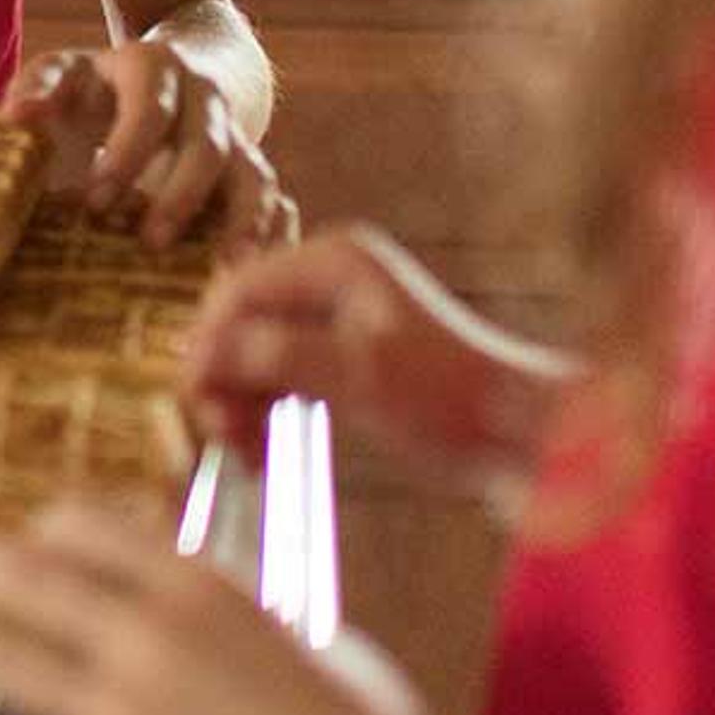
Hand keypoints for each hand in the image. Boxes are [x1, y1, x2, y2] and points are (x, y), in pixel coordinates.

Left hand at [0, 499, 410, 714]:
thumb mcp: (279, 631)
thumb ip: (206, 597)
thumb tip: (139, 565)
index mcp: (197, 588)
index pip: (93, 528)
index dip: (52, 527)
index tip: (31, 531)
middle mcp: (149, 636)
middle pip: (32, 582)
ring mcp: (123, 707)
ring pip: (9, 665)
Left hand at [3, 40, 293, 251]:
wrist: (164, 79)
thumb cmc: (95, 89)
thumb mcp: (62, 73)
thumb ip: (37, 90)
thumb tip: (19, 119)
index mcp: (154, 68)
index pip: (150, 108)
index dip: (126, 154)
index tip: (94, 202)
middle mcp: (205, 99)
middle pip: (207, 145)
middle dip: (181, 196)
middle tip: (150, 244)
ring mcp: (236, 137)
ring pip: (255, 175)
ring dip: (243, 222)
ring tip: (227, 270)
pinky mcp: (250, 175)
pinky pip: (277, 204)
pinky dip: (273, 239)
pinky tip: (254, 277)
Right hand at [185, 227, 573, 496]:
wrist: (520, 435)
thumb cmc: (449, 399)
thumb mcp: (357, 375)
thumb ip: (276, 355)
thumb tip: (204, 350)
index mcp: (333, 260)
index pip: (238, 289)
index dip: (207, 344)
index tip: (194, 402)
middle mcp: (330, 275)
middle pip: (241, 320)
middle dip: (224, 379)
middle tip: (225, 439)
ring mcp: (337, 313)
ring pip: (255, 350)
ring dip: (241, 400)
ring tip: (245, 454)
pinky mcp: (344, 351)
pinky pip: (280, 372)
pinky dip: (266, 407)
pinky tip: (261, 449)